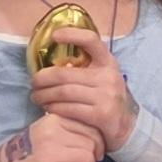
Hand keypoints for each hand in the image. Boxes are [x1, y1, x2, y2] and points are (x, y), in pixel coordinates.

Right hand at [0, 113, 100, 161]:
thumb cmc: (23, 156)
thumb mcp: (43, 134)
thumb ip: (65, 132)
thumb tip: (94, 140)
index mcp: (52, 119)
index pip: (88, 125)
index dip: (96, 140)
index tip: (95, 151)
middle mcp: (52, 131)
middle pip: (91, 141)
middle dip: (93, 155)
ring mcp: (50, 149)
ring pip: (88, 157)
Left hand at [28, 26, 138, 151]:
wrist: (127, 126)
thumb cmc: (107, 98)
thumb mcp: (102, 78)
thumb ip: (84, 69)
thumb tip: (50, 66)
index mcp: (108, 62)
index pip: (92, 40)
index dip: (72, 35)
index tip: (54, 36)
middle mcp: (108, 76)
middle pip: (65, 73)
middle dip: (43, 78)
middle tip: (33, 83)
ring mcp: (106, 96)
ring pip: (64, 92)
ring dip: (44, 95)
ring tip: (36, 97)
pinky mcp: (101, 114)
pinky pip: (69, 109)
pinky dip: (54, 108)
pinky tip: (48, 108)